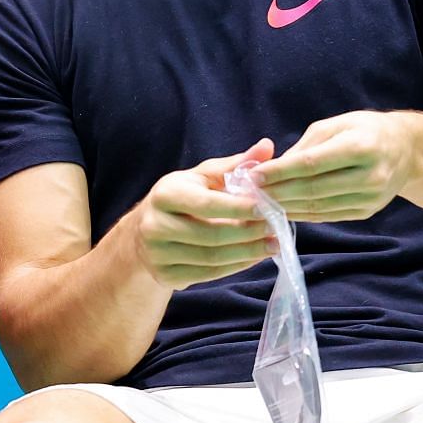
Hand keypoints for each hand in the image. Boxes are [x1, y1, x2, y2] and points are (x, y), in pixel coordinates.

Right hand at [129, 138, 277, 289]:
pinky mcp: (164, 275)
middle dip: (248, 234)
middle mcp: (155, 224)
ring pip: (211, 258)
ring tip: (272, 245)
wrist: (146, 232)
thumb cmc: (183, 198)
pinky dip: (235, 267)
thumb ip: (235, 165)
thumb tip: (267, 147)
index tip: (268, 209)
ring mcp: (157, 253)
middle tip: (276, 231)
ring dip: (247, 253)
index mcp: (165, 194)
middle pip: (211, 235)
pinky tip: (253, 257)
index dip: (239, 208)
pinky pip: (207, 275)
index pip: (207, 204)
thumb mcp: (203, 177)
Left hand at [249, 110, 418, 222]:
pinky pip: (328, 216)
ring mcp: (370, 198)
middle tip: (249, 193)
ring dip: (286, 207)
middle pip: (313, 189)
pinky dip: (302, 214)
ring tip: (260, 203)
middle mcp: (369, 176)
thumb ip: (305, 147)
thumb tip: (272, 168)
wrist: (405, 150)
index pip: (312, 164)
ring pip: (318, 207)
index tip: (253, 175)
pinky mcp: (366, 212)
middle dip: (277, 192)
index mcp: (361, 147)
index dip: (280, 172)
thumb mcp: (335, 125)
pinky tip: (283, 209)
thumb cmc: (364, 130)